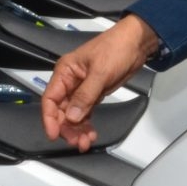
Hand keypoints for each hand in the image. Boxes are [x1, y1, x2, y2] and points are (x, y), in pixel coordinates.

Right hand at [41, 15, 161, 152]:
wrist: (136, 43)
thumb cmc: (116, 49)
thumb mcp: (100, 72)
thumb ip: (85, 95)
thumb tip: (72, 117)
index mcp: (65, 72)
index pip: (50, 99)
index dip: (49, 118)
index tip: (53, 134)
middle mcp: (70, 82)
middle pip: (61, 111)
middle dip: (67, 128)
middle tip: (77, 142)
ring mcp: (81, 89)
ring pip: (73, 115)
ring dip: (77, 129)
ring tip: (85, 142)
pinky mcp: (93, 94)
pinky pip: (85, 113)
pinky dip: (86, 124)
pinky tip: (90, 133)